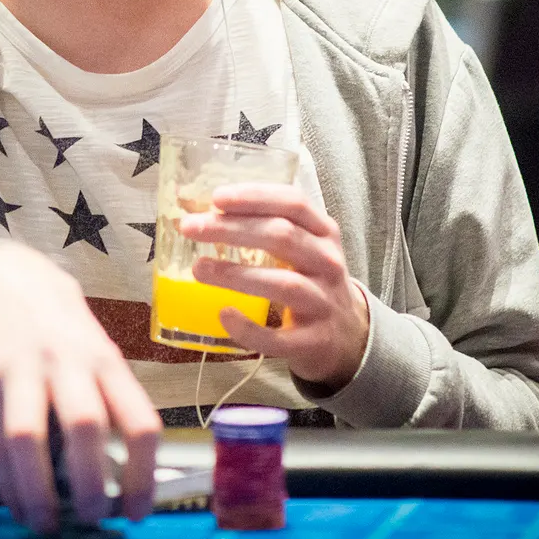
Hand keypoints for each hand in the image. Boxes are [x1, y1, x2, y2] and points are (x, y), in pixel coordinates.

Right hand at [0, 242, 159, 533]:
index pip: (139, 421)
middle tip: (94, 521)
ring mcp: (22, 368)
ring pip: (28, 438)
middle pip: (86, 427)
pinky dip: (7, 483)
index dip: (144, 476)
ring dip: (39, 492)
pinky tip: (18, 503)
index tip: (138, 512)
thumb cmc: (56, 325)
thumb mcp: (92, 348)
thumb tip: (124, 477)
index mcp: (105, 358)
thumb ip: (107, 399)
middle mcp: (67, 360)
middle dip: (90, 486)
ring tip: (48, 525)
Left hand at [178, 181, 369, 390]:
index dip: (255, 197)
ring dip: (236, 275)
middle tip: (191, 228)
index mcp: (324, 233)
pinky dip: (250, 328)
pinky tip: (224, 315)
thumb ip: (265, 226)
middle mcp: (328, 263)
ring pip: (283, 284)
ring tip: (198, 268)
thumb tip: (202, 212)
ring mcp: (324, 303)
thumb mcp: (302, 246)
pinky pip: (280, 338)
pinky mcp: (315, 341)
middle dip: (233, 230)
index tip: (216, 198)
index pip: (294, 204)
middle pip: (283, 238)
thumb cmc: (310, 278)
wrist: (347, 333)